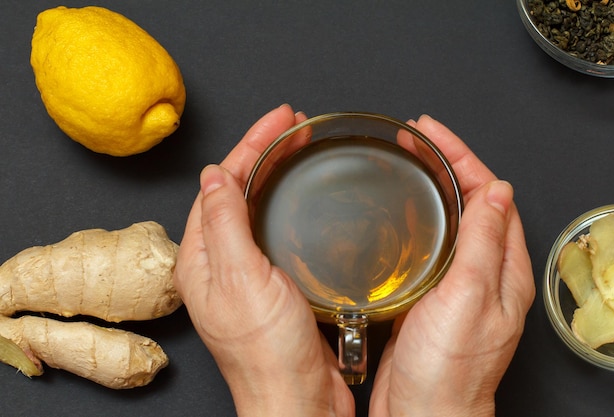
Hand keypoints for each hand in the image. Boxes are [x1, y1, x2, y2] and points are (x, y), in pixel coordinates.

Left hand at [173, 104, 353, 416]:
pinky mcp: (272, 286)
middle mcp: (219, 264)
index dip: (249, 145)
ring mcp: (246, 274)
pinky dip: (287, 205)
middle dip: (262, 152)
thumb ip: (225, 225)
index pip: (221, 185)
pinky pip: (274, 232)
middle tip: (291, 126)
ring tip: (296, 148)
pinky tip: (302, 198)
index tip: (277, 119)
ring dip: (274, 174)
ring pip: (256, 209)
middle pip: (236, 191)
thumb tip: (213, 176)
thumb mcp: (241, 280)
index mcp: (201, 258)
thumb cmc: (267, 354)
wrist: (297, 400)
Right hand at [369, 115, 535, 416]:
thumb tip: (497, 191)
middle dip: (446, 163)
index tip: (432, 132)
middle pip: (471, 200)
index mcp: (503, 267)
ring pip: (450, 219)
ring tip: (408, 163)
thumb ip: (484, 242)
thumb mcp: (470, 295)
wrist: (423, 411)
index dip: (462, 155)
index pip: (490, 193)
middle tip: (416, 139)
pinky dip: (417, 219)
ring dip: (432, 186)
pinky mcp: (432, 295)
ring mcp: (458, 283)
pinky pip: (430, 245)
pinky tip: (398, 214)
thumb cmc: (449, 367)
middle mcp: (485, 272)